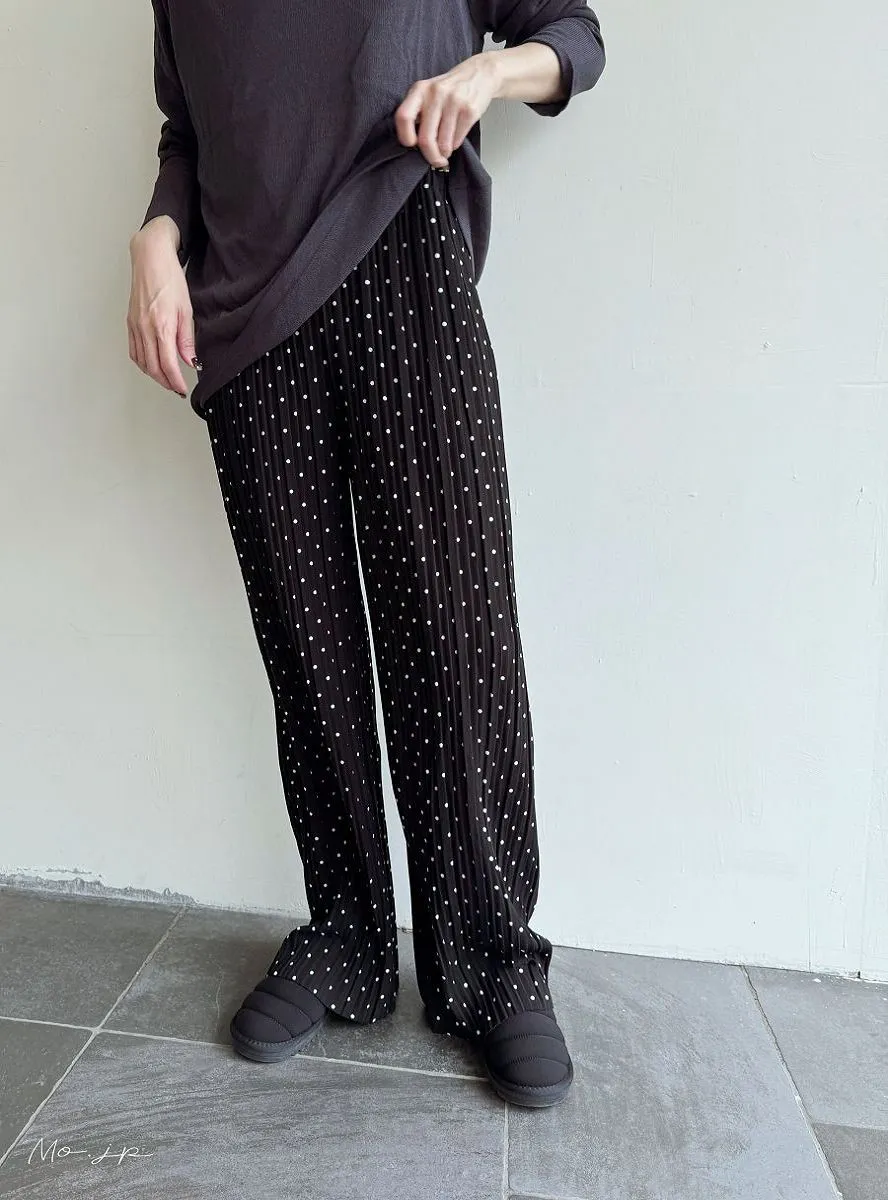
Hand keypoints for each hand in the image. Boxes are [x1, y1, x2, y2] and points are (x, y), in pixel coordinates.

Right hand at [127, 216, 195, 397]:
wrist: (150, 258)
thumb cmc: (170, 279)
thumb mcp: (187, 310)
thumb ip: (186, 339)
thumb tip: (190, 361)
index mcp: (162, 326)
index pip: (168, 365)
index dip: (176, 382)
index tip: (183, 389)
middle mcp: (145, 328)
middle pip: (153, 368)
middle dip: (165, 382)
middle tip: (176, 388)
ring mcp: (135, 326)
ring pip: (141, 361)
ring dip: (154, 375)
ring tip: (166, 379)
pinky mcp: (129, 322)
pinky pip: (133, 350)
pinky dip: (142, 362)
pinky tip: (151, 364)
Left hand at [394, 52, 500, 167]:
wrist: (480, 73)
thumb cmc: (450, 89)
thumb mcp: (428, 92)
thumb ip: (418, 112)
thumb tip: (414, 144)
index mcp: (420, 90)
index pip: (403, 117)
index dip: (405, 137)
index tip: (412, 145)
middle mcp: (435, 94)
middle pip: (426, 139)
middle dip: (431, 156)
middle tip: (435, 160)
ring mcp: (453, 102)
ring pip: (443, 144)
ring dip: (445, 152)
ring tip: (446, 148)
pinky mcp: (469, 111)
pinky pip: (457, 140)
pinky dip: (456, 145)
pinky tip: (456, 137)